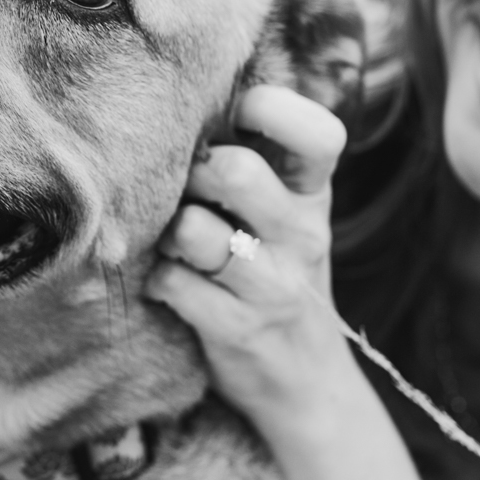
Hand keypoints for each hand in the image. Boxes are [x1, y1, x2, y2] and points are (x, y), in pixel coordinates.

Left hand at [145, 84, 350, 424]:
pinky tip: (170, 286)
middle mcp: (304, 234)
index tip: (236, 120)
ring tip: (177, 244)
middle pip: (237, 172)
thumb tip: (187, 97)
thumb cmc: (274, 272)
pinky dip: (159, 281)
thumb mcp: (286, 214)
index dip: (270, 110)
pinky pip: (174, 283)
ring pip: (195, 229)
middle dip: (194, 174)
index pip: (320, 133)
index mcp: (314, 195)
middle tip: (188, 191)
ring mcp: (274, 285)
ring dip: (170, 233)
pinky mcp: (239, 329)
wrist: (305, 382)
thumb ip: (255, 158)